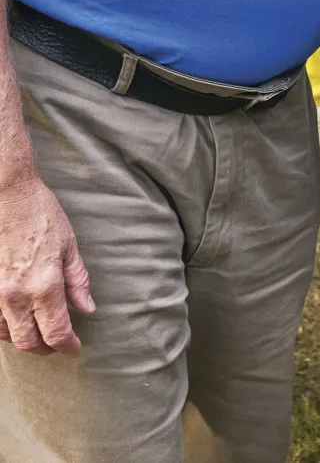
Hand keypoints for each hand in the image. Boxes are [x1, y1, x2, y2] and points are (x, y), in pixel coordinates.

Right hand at [0, 175, 94, 354]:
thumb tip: (87, 308)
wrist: (7, 194)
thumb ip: (77, 280)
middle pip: (29, 342)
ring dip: (23, 339)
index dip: (68, 346)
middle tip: (57, 344)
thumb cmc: (40, 214)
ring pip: (6, 336)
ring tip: (37, 331)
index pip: (56, 332)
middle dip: (46, 349)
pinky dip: (3, 329)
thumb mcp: (68, 244)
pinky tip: (14, 320)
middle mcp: (16, 295)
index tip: (74, 349)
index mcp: (44, 284)